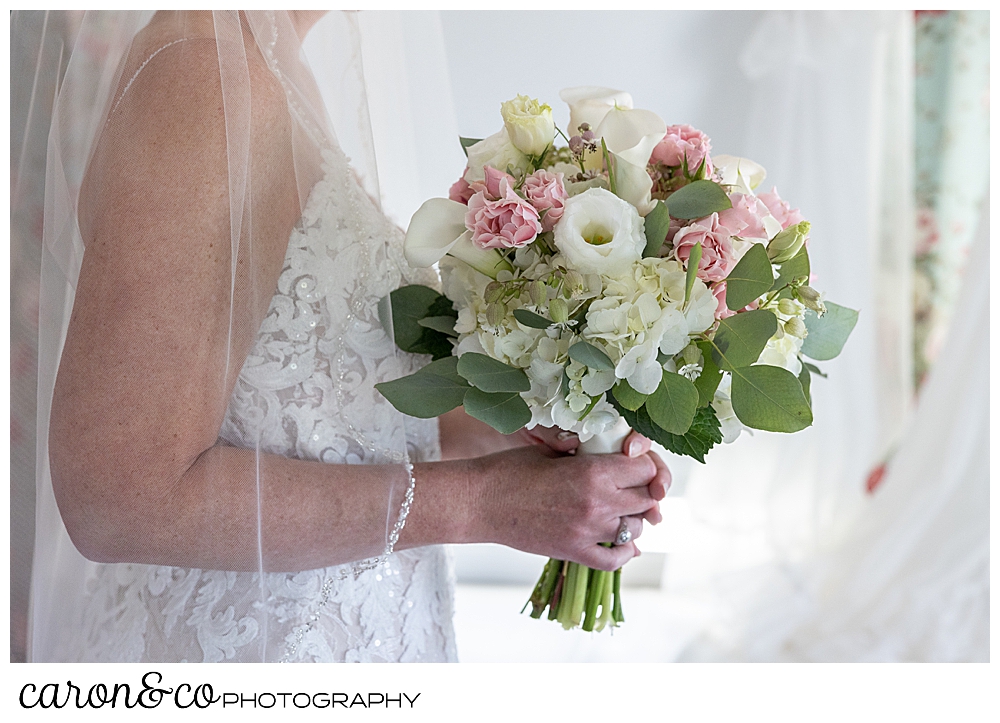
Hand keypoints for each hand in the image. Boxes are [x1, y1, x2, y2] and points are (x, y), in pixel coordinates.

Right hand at [468, 443, 669, 570]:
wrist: (480, 501)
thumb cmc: (511, 469)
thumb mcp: (554, 452)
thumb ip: (590, 457)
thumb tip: (619, 459)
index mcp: (593, 471)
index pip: (646, 469)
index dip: (645, 465)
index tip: (635, 466)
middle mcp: (597, 502)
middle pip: (646, 499)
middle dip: (642, 492)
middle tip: (629, 488)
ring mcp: (587, 532)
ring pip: (635, 529)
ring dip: (632, 520)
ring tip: (619, 512)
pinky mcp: (574, 553)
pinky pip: (615, 560)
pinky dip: (623, 552)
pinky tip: (619, 543)